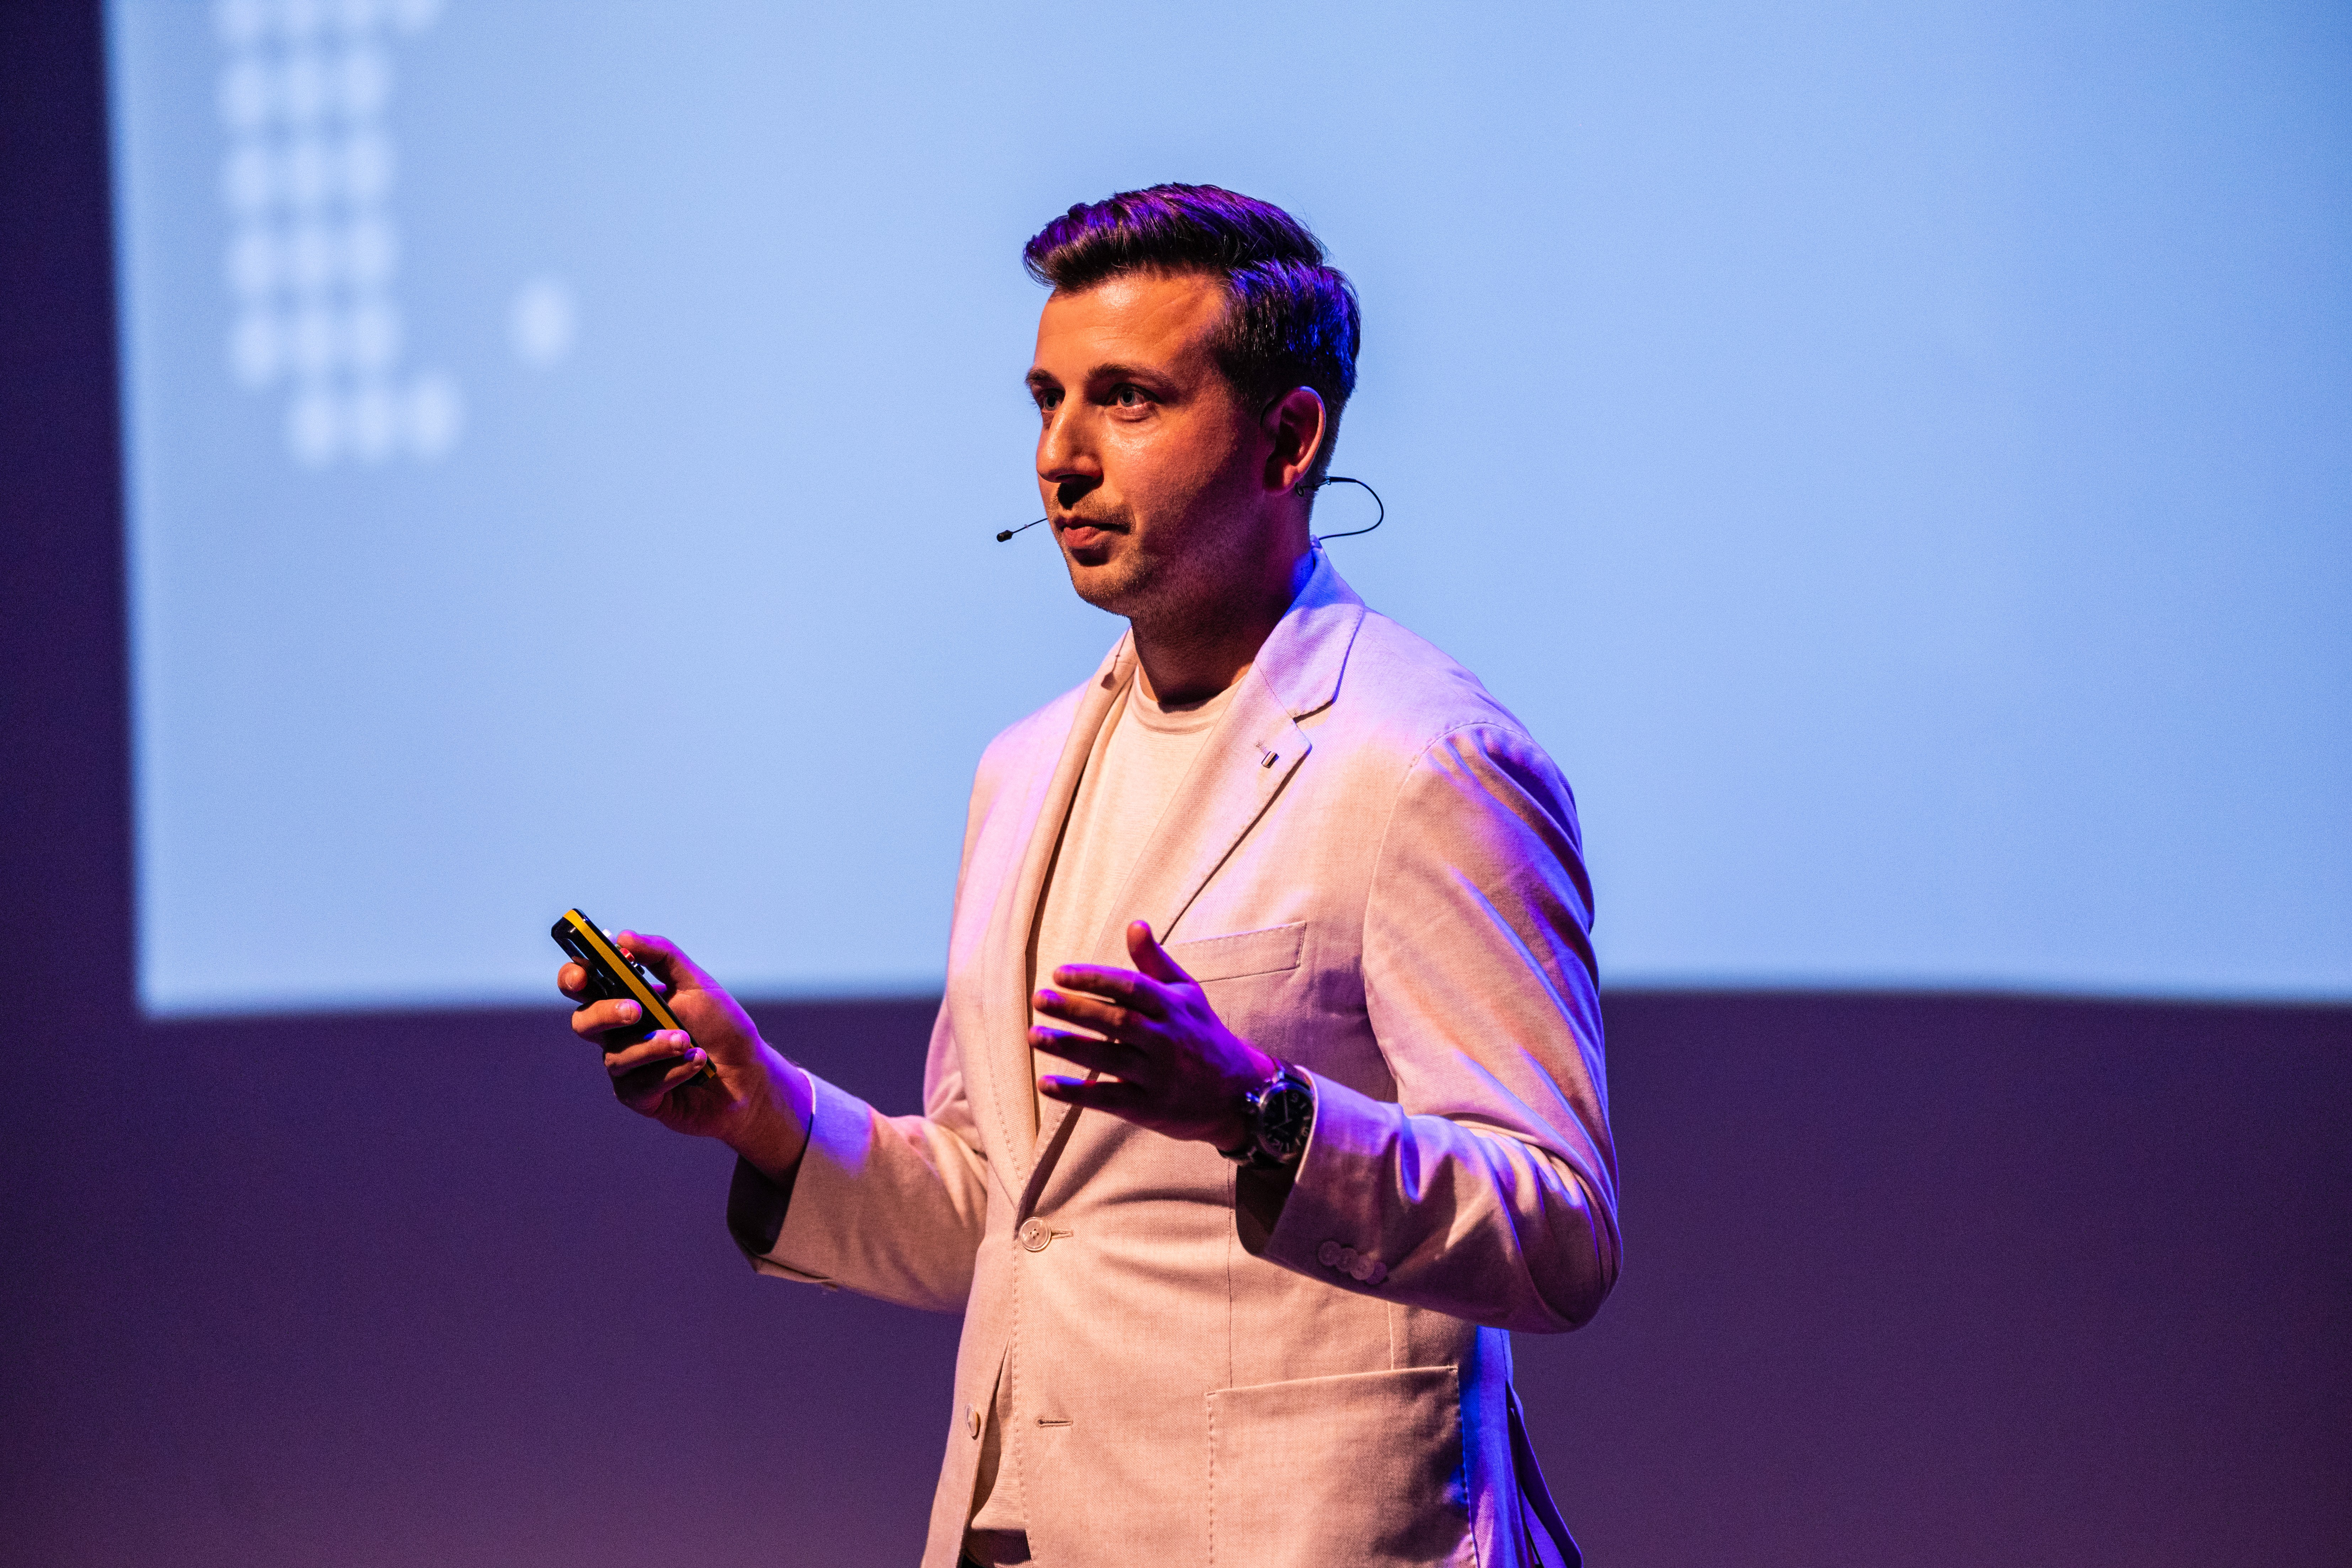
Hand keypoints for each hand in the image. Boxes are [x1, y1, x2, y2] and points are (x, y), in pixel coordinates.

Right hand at [559, 931, 811, 1179]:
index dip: (573, 978)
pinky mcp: (640, 1097)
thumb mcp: (697, 984)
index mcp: (626, 1000)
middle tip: (637, 1010)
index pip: (583, 987)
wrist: (749, 1074)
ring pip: (616, 1056)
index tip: (583, 976)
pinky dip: (673, 1071)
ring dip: (655, 1046)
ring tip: (688, 1042)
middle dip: (606, 1014)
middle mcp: (619, 1034)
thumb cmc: (721, 1027)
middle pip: (583, 1023)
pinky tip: (698, 1063)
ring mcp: (628, 1067)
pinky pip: (640, 1086)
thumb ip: (662, 956)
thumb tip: (623, 937)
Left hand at [1032, 920, 1279, 1148]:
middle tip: (1039, 999)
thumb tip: (1135, 924)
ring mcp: (1158, 1075)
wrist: (1239, 1094)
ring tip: (1034, 1035)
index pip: (1130, 986)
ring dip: (1068, 1046)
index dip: (1093, 979)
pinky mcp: (1149, 1108)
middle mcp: (1167, 1039)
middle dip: (1075, 1009)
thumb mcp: (1187, 994)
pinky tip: (1045, 1084)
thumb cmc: (1203, 1035)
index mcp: (1173, 1007)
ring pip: (1108, 1058)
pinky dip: (1075, 1093)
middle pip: (1116, 1020)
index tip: (1059, 973)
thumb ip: (1156, 962)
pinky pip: (1107, 1099)